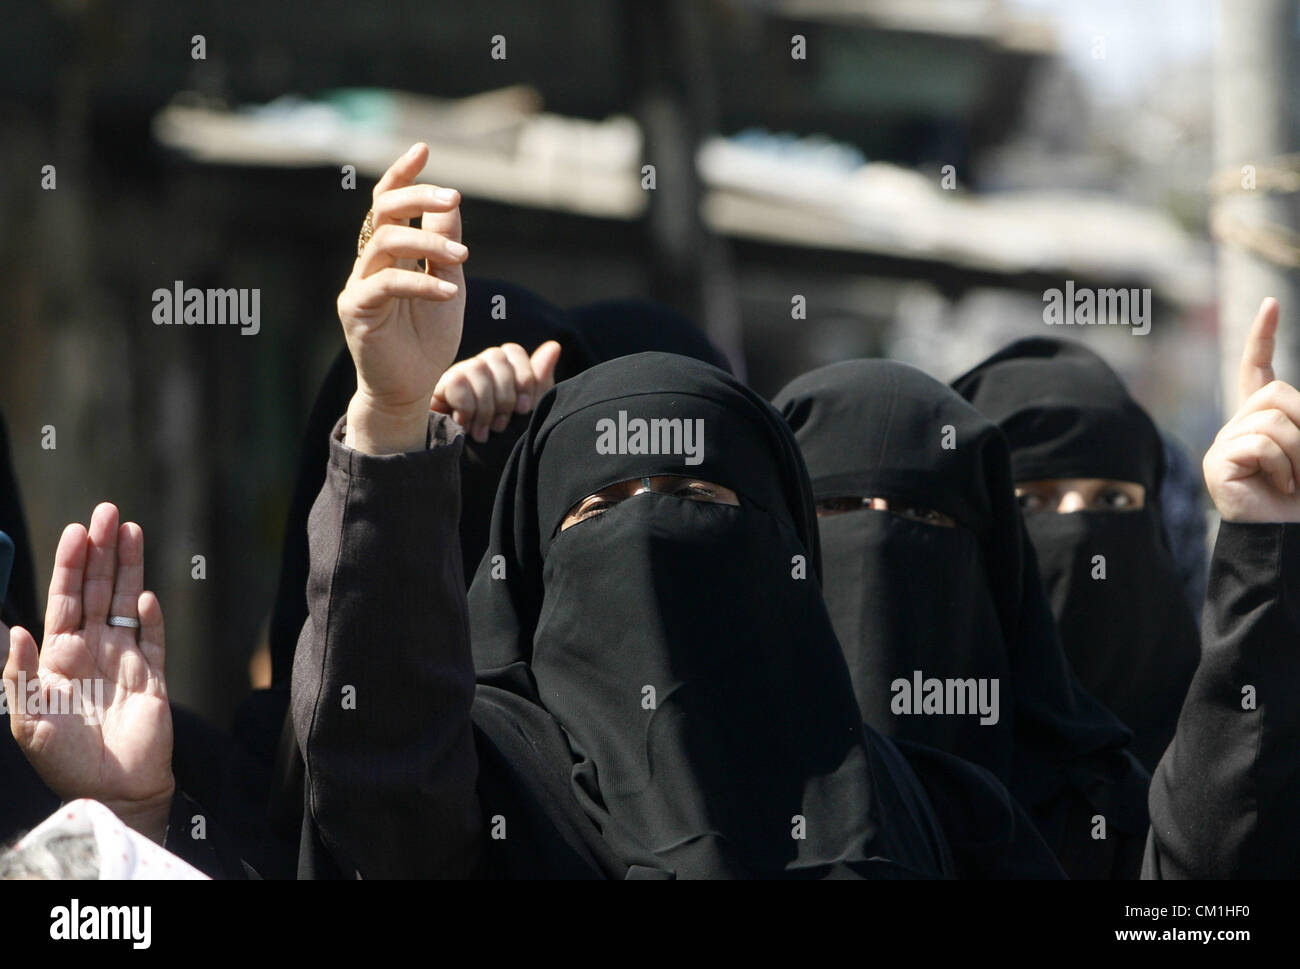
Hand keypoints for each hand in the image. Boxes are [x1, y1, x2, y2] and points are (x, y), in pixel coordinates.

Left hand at [2, 503, 173, 842]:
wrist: (114, 790)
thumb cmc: (65, 760)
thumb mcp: (27, 720)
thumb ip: (17, 674)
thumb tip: (14, 628)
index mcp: (58, 657)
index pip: (65, 598)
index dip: (71, 564)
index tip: (77, 531)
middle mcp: (91, 650)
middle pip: (98, 589)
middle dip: (102, 550)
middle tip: (108, 512)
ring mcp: (124, 660)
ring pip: (127, 601)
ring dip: (129, 567)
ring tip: (132, 530)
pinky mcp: (153, 676)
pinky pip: (153, 638)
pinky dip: (152, 617)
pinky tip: (147, 596)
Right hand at [338, 143, 467, 453]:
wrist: (413, 388)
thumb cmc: (428, 338)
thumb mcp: (448, 282)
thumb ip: (446, 244)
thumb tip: (451, 203)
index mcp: (389, 252)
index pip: (388, 202)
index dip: (402, 174)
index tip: (423, 149)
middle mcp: (369, 262)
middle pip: (383, 212)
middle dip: (418, 197)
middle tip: (454, 197)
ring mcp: (359, 284)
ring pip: (385, 242)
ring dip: (428, 242)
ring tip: (463, 256)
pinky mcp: (355, 310)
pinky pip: (386, 284)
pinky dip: (421, 283)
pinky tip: (448, 290)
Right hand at [431, 341, 561, 442]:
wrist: (472, 471)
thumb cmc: (503, 441)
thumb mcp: (528, 413)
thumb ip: (540, 381)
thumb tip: (554, 346)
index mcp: (502, 369)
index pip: (513, 351)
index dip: (522, 378)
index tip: (524, 409)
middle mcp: (480, 366)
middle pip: (496, 357)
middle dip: (505, 396)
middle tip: (501, 425)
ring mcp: (459, 375)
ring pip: (477, 368)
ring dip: (485, 407)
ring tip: (483, 432)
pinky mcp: (440, 388)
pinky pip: (457, 383)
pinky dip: (466, 408)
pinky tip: (465, 425)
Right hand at [1204, 297, 1299, 521]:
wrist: (1288, 537)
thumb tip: (1294, 398)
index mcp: (1262, 419)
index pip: (1257, 369)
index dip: (1262, 336)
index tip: (1270, 304)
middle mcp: (1238, 426)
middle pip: (1276, 392)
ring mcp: (1224, 443)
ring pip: (1273, 418)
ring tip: (1296, 482)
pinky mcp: (1217, 462)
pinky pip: (1261, 443)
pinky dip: (1284, 466)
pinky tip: (1280, 488)